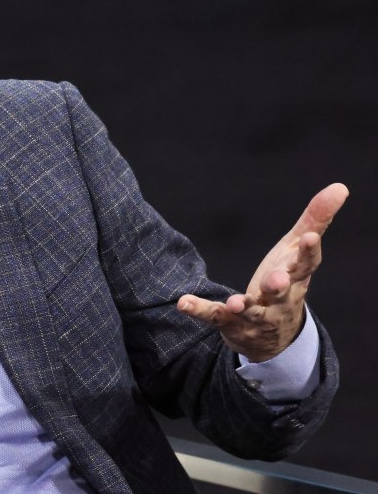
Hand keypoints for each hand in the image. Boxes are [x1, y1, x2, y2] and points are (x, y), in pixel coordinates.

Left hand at [177, 183, 347, 361]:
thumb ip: (314, 220)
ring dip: (245, 307)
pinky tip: (183, 303)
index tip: (310, 237)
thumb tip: (340, 187)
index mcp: (296, 278)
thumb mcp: (296, 250)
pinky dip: (200, 310)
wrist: (274, 337)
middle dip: (279, 286)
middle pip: (283, 293)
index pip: (307, 265)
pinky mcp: (231, 323)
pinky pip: (215, 316)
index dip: (310, 252)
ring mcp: (256, 315)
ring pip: (252, 312)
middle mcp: (280, 299)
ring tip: (237, 303)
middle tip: (276, 279)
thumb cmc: (286, 281)